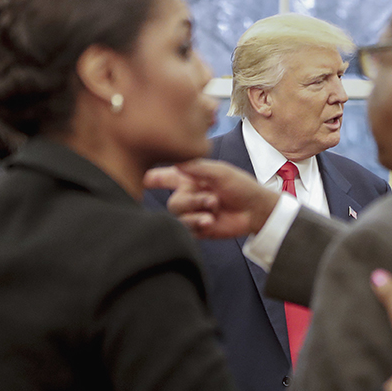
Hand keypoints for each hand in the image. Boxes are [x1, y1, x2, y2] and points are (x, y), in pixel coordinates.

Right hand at [144, 160, 279, 238]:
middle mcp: (187, 195)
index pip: (161, 177)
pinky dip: (197, 224)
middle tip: (213, 200)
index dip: (147, 178)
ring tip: (214, 211)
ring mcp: (192, 213)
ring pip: (178, 217)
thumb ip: (198, 167)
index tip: (135, 178)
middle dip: (192, 201)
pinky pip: (187, 229)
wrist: (256, 210)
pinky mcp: (198, 228)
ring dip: (195, 213)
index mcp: (189, 178)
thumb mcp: (221, 172)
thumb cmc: (241, 186)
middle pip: (174, 202)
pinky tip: (211, 222)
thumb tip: (176, 161)